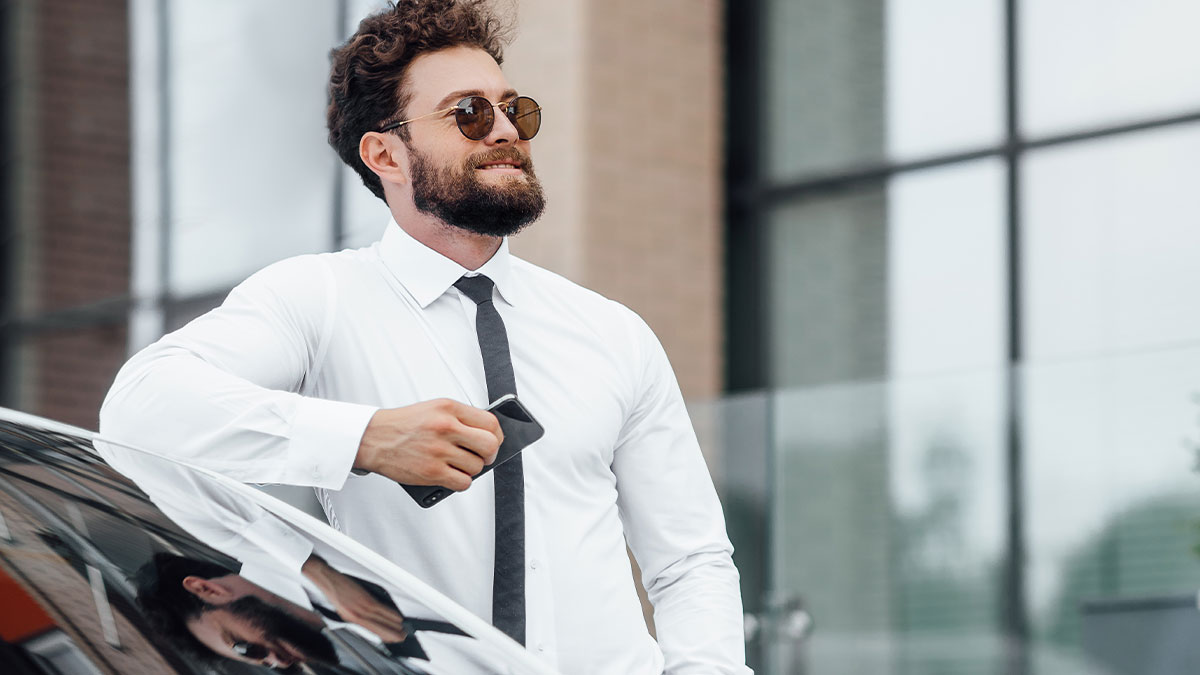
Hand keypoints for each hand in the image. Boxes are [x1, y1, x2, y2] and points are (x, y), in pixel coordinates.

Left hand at [302, 555, 407, 641]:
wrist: (328, 580)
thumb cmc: (335, 593)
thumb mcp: (343, 610)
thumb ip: (357, 616)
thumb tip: (371, 621)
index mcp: (351, 619)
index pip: (372, 631)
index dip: (384, 636)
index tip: (393, 639)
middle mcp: (357, 616)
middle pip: (379, 627)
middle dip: (392, 633)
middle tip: (402, 637)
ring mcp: (362, 608)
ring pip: (382, 619)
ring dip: (395, 625)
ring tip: (403, 629)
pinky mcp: (365, 599)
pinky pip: (381, 609)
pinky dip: (391, 614)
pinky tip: (397, 617)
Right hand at [354, 398, 502, 490]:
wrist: (373, 437)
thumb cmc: (403, 424)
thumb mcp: (434, 409)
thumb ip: (460, 418)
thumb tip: (486, 435)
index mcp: (449, 408)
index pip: (490, 422)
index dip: (497, 435)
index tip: (494, 441)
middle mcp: (446, 427)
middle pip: (489, 445)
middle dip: (490, 454)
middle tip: (483, 457)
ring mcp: (439, 450)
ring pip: (476, 467)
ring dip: (471, 469)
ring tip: (458, 465)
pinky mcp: (431, 472)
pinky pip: (463, 482)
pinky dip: (460, 482)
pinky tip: (451, 475)